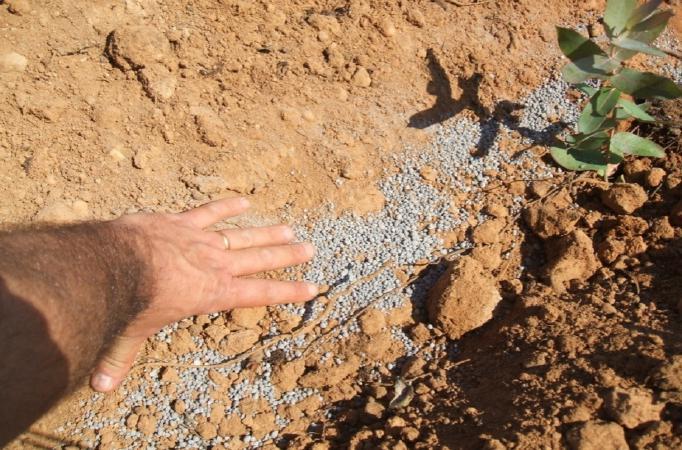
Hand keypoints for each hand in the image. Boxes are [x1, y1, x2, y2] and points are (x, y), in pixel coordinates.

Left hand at [90, 197, 316, 391]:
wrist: (113, 266)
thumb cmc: (128, 304)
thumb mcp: (129, 336)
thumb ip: (120, 359)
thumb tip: (101, 387)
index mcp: (214, 294)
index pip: (260, 293)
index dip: (289, 292)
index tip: (313, 287)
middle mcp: (215, 266)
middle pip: (260, 259)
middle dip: (287, 255)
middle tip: (309, 248)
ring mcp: (200, 241)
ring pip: (243, 235)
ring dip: (268, 232)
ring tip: (290, 229)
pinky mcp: (181, 222)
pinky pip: (209, 212)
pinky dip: (227, 206)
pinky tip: (244, 201)